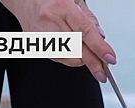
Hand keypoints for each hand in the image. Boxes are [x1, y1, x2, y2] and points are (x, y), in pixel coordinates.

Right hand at [0, 0, 115, 82]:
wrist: (24, 0)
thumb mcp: (74, 0)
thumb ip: (89, 18)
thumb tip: (101, 37)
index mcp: (62, 7)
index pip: (86, 32)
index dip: (100, 48)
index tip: (110, 59)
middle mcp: (50, 20)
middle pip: (77, 49)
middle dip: (93, 63)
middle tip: (103, 73)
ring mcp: (41, 34)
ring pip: (68, 57)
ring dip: (82, 60)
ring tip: (87, 54)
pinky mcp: (37, 44)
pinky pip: (59, 59)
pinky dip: (70, 58)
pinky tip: (73, 51)